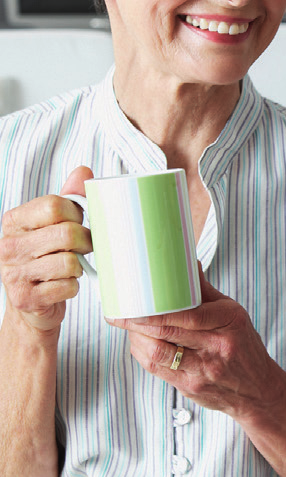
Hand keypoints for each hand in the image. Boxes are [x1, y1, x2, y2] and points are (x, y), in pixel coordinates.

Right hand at [0, 166, 93, 333]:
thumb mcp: (53, 225)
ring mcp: (13, 273)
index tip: (79, 223)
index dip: (77, 214)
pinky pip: (67, 287)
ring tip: (72, 267)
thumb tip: (84, 171)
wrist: (33, 305)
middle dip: (86, 242)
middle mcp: (8, 245)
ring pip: (69, 262)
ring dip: (79, 267)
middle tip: (85, 248)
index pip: (55, 205)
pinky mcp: (25, 298)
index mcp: (14, 221)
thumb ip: (68, 197)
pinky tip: (64, 285)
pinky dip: (74, 287)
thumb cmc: (47, 258)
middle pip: (67, 234)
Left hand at [111, 265, 280, 420]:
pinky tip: (141, 345)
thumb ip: (207, 294)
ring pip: (158, 353)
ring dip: (137, 340)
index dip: (156, 311)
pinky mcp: (192, 387)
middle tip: (119, 315)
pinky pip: (158, 369)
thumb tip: (188, 266)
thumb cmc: (244, 348)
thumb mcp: (234, 316)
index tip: (135, 303)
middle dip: (138, 323)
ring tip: (129, 329)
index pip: (189, 314)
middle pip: (169, 333)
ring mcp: (204, 369)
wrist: (258, 390)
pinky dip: (144, 355)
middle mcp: (218, 346)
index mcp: (230, 321)